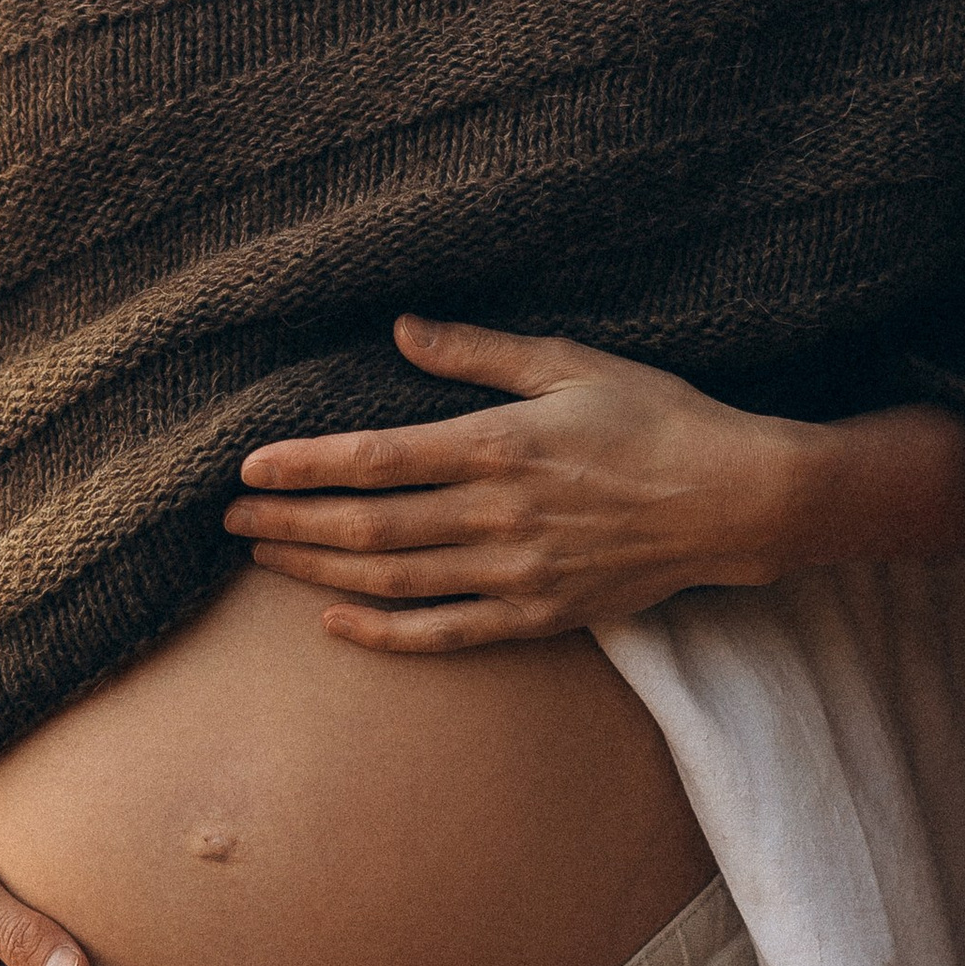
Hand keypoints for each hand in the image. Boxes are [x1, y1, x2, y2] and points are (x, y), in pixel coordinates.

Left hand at [222, 315, 798, 652]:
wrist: (734, 499)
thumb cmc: (655, 417)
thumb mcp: (569, 363)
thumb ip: (478, 352)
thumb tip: (402, 331)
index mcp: (500, 444)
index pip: (377, 458)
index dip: (305, 466)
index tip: (249, 466)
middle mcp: (498, 515)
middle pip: (370, 526)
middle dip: (291, 521)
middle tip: (230, 519)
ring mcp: (517, 574)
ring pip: (394, 581)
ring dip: (320, 569)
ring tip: (263, 558)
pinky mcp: (539, 616)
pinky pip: (445, 634)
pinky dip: (384, 634)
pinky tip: (336, 621)